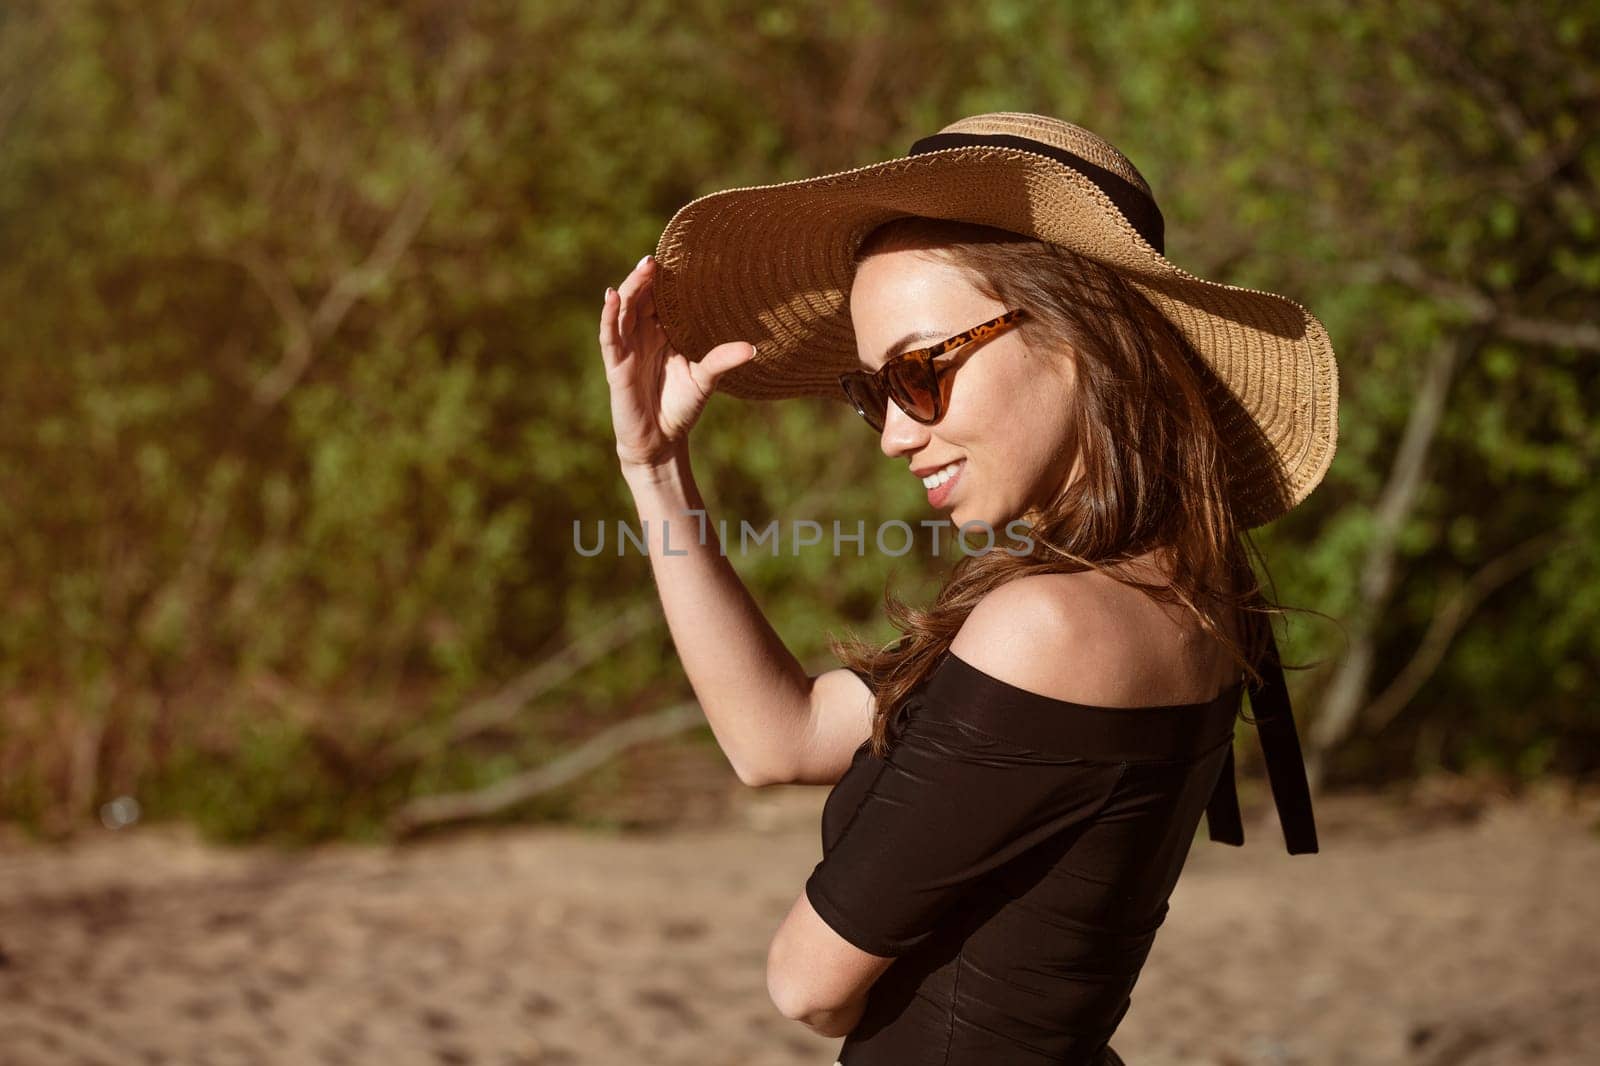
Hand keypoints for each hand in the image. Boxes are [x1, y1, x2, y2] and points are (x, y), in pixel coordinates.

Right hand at [598, 254, 757, 471]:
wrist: (660, 443)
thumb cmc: (680, 409)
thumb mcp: (705, 380)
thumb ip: (723, 360)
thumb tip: (754, 347)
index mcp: (661, 334)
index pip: (659, 299)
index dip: (664, 279)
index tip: (677, 256)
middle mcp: (642, 336)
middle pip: (639, 298)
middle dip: (645, 277)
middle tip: (655, 258)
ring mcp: (626, 349)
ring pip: (624, 310)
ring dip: (630, 287)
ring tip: (643, 268)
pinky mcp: (615, 365)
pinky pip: (610, 335)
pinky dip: (610, 315)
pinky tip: (612, 297)